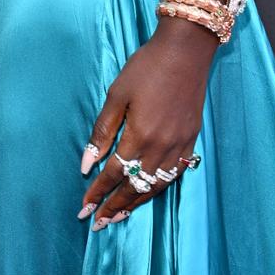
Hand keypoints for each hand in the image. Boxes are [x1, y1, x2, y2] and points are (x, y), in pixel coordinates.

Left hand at [77, 21, 213, 228]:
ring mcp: (179, 146)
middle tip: (97, 223)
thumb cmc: (146, 67)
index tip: (84, 207)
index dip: (98, 192)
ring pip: (155, 186)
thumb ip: (102, 130)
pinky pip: (173, 176)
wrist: (185, 51)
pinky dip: (157, 189)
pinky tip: (147, 194)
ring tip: (118, 216)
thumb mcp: (117, 94)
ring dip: (135, 203)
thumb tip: (87, 163)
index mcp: (140, 135)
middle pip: (134, 186)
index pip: (114, 173)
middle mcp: (161, 148)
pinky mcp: (190, 141)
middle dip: (114, 206)